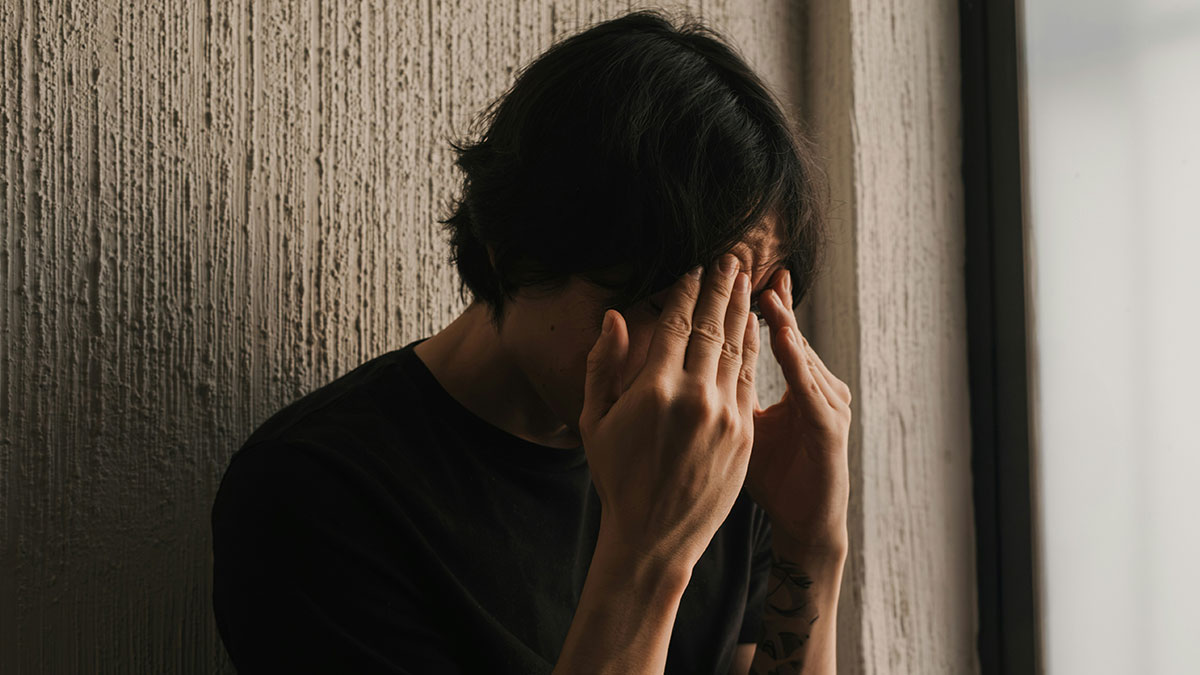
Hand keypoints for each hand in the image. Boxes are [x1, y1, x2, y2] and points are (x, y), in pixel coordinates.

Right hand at [580, 254, 760, 572]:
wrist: (654, 535)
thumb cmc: (616, 476)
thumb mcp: (594, 421)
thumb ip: (603, 365)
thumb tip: (614, 317)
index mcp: (653, 389)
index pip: (674, 324)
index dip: (685, 291)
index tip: (693, 266)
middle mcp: (693, 396)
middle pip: (711, 327)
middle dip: (721, 288)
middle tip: (731, 257)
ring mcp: (724, 415)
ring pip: (737, 348)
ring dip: (742, 309)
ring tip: (747, 279)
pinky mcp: (744, 433)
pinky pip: (750, 378)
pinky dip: (752, 347)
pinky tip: (754, 326)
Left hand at [747, 269, 850, 553]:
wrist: (806, 524)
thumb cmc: (774, 480)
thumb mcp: (744, 430)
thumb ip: (726, 392)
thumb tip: (694, 362)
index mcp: (793, 386)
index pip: (764, 336)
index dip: (747, 305)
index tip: (726, 273)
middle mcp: (813, 387)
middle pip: (785, 334)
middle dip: (766, 298)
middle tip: (744, 261)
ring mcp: (825, 405)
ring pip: (799, 353)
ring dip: (783, 322)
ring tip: (763, 290)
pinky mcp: (829, 428)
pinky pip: (808, 388)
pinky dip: (795, 361)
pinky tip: (781, 338)